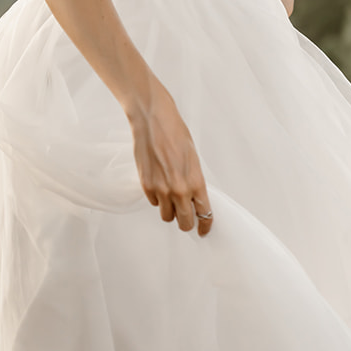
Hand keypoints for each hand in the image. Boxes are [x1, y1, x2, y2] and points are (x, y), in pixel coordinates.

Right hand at [127, 75, 212, 236]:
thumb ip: (194, 181)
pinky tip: (158, 183)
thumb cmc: (175, 133)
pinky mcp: (146, 186)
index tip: (204, 230)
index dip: (205, 225)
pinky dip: (156, 198)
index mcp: (196, 181)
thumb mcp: (192, 158)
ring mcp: (160, 189)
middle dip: (186, 222)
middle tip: (186, 217)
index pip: (204, 214)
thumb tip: (194, 197)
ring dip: (170, 210)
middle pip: (184, 222)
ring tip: (170, 196)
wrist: (153, 120)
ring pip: (166, 216)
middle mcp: (179, 189)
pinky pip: (153, 202)